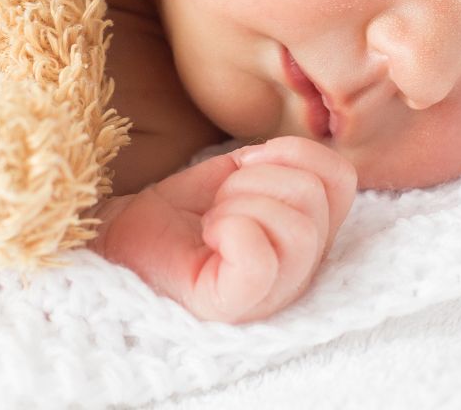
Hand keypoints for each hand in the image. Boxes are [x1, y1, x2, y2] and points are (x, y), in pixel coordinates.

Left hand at [92, 136, 356, 322]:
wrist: (119, 238)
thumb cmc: (176, 214)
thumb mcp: (234, 175)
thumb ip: (275, 164)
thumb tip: (285, 155)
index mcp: (307, 236)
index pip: (341, 180)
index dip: (294, 154)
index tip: (246, 165)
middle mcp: (299, 271)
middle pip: (314, 200)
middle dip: (257, 179)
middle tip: (220, 200)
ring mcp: (271, 295)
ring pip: (298, 228)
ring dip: (241, 203)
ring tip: (213, 219)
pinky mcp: (234, 306)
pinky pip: (260, 258)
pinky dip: (232, 227)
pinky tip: (210, 233)